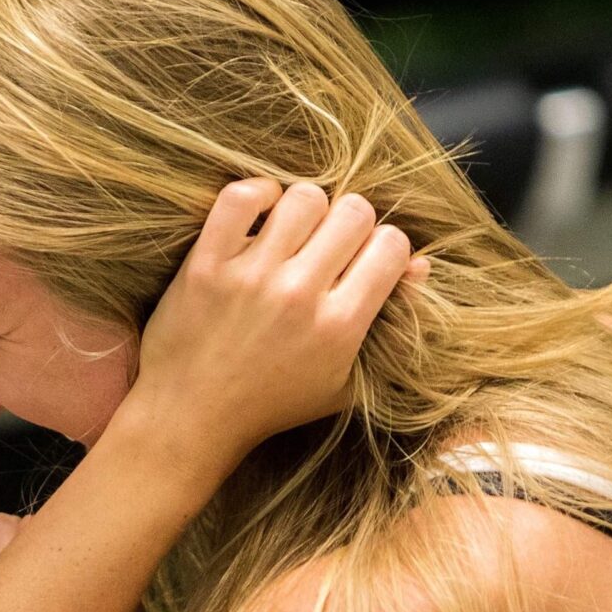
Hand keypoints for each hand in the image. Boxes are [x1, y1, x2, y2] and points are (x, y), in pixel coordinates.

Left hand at [123, 179, 426, 469]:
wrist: (191, 417)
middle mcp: (299, 295)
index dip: (384, 246)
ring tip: (293, 234)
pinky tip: (259, 218)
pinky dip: (256, 195)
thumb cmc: (272, 403)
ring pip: (305, 197)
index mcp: (340, 326)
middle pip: (354, 212)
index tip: (363, 260)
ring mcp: (251, 276)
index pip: (392, 245)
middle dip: (350, 224)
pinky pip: (240, 197)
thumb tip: (420, 265)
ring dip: (306, 209)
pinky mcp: (206, 264)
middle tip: (327, 247)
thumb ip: (388, 324)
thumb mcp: (344, 382)